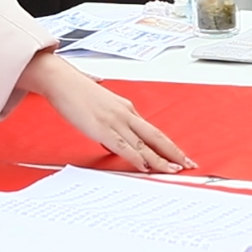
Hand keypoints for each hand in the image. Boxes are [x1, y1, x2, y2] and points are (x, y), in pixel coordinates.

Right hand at [16, 52, 193, 173]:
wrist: (62, 80)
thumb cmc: (77, 92)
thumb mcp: (102, 107)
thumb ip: (111, 122)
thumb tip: (115, 139)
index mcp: (127, 109)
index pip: (153, 131)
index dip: (169, 145)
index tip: (180, 156)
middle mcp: (126, 114)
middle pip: (156, 136)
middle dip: (174, 152)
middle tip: (189, 164)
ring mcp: (115, 121)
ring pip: (143, 144)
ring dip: (159, 159)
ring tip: (173, 170)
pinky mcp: (102, 128)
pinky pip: (123, 146)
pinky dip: (135, 158)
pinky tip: (144, 167)